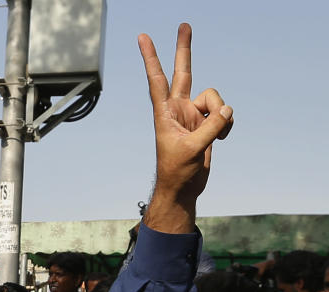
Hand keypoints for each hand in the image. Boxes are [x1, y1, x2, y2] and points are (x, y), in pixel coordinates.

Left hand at [138, 23, 233, 232]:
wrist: (184, 187)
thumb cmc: (178, 171)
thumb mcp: (193, 150)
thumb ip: (210, 127)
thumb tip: (227, 110)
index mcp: (165, 112)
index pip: (156, 79)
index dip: (151, 58)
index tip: (143, 37)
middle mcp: (178, 108)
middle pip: (183, 72)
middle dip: (184, 49)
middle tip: (184, 24)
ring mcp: (193, 114)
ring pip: (215, 99)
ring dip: (221, 115)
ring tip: (215, 136)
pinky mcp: (206, 123)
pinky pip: (225, 114)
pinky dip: (227, 125)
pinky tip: (221, 139)